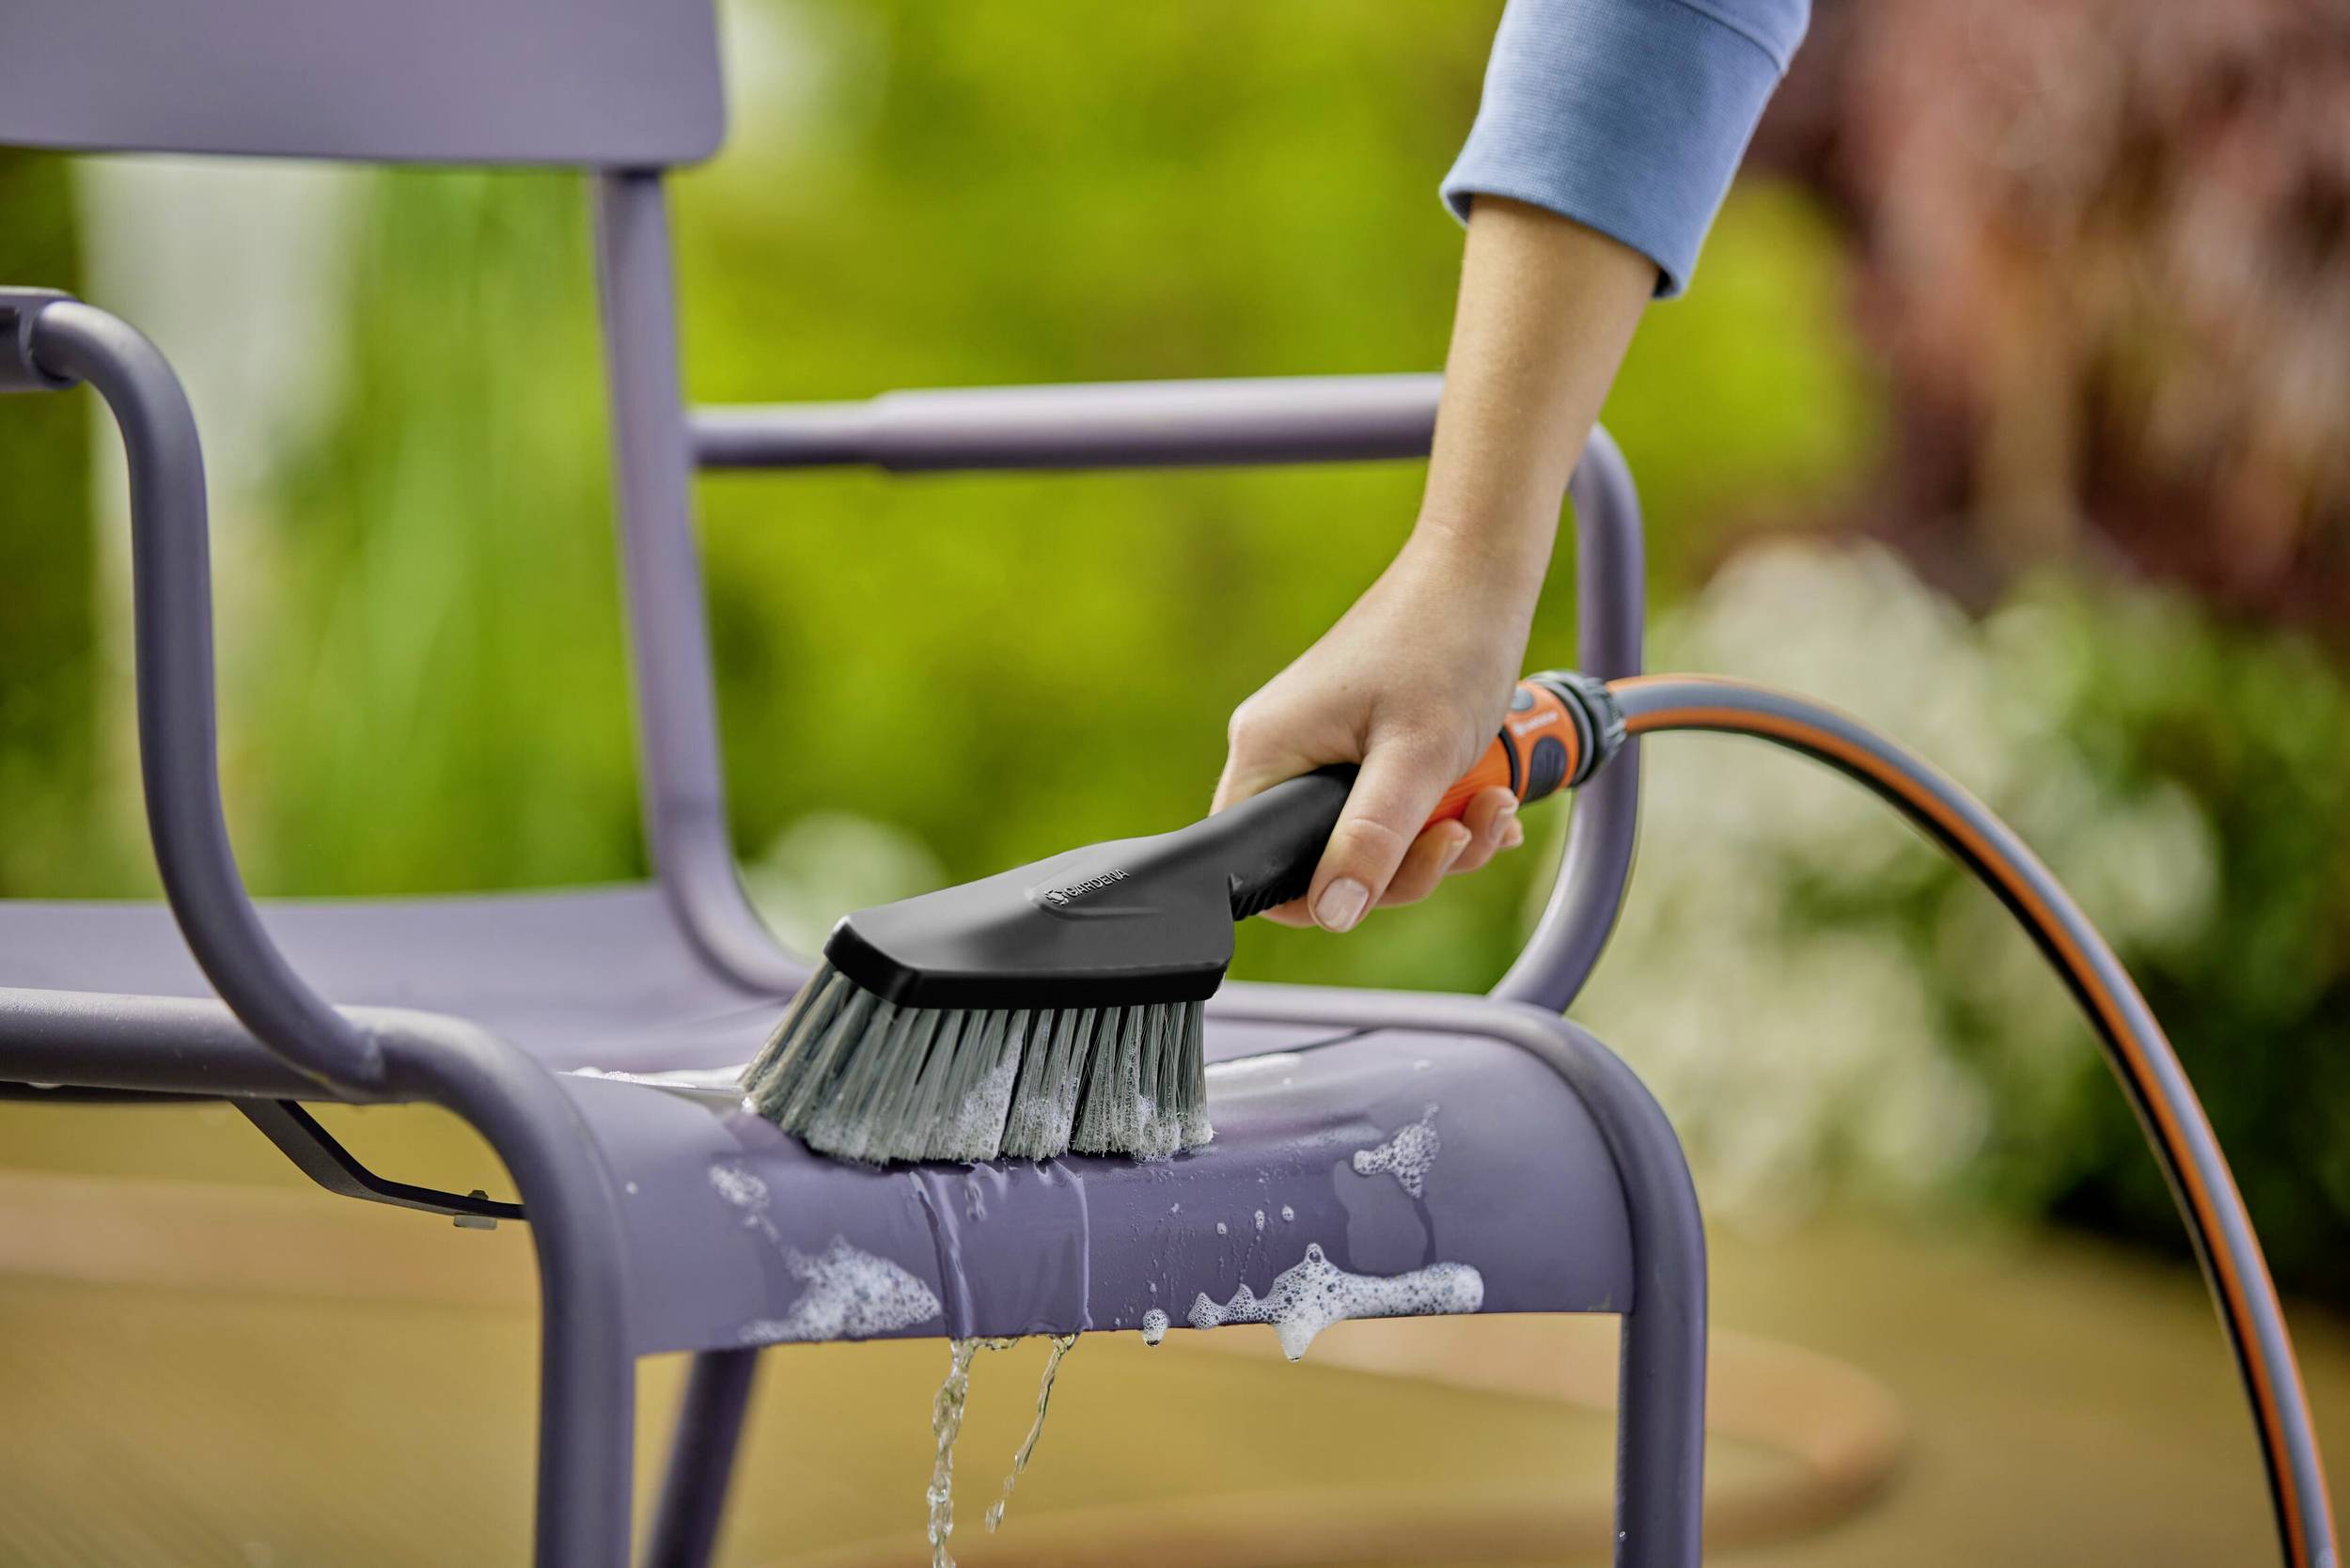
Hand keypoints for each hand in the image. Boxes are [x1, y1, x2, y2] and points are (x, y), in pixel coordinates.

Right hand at [1212, 197, 1651, 933]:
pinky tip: (1488, 794)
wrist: (1480, 573)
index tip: (1396, 877)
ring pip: (1371, 837)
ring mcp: (1318, 745)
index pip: (1263, 870)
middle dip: (1411, 861)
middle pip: (1328, 861)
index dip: (1328, 896)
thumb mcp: (1416, 758)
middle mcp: (1279, 751)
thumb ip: (1373, 841)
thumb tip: (1334, 912)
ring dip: (1442, 835)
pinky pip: (1390, 805)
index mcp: (1267, 753)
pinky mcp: (1355, 739)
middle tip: (1465, 831)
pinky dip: (1441, 810)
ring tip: (1494, 799)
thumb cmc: (1446, 645)